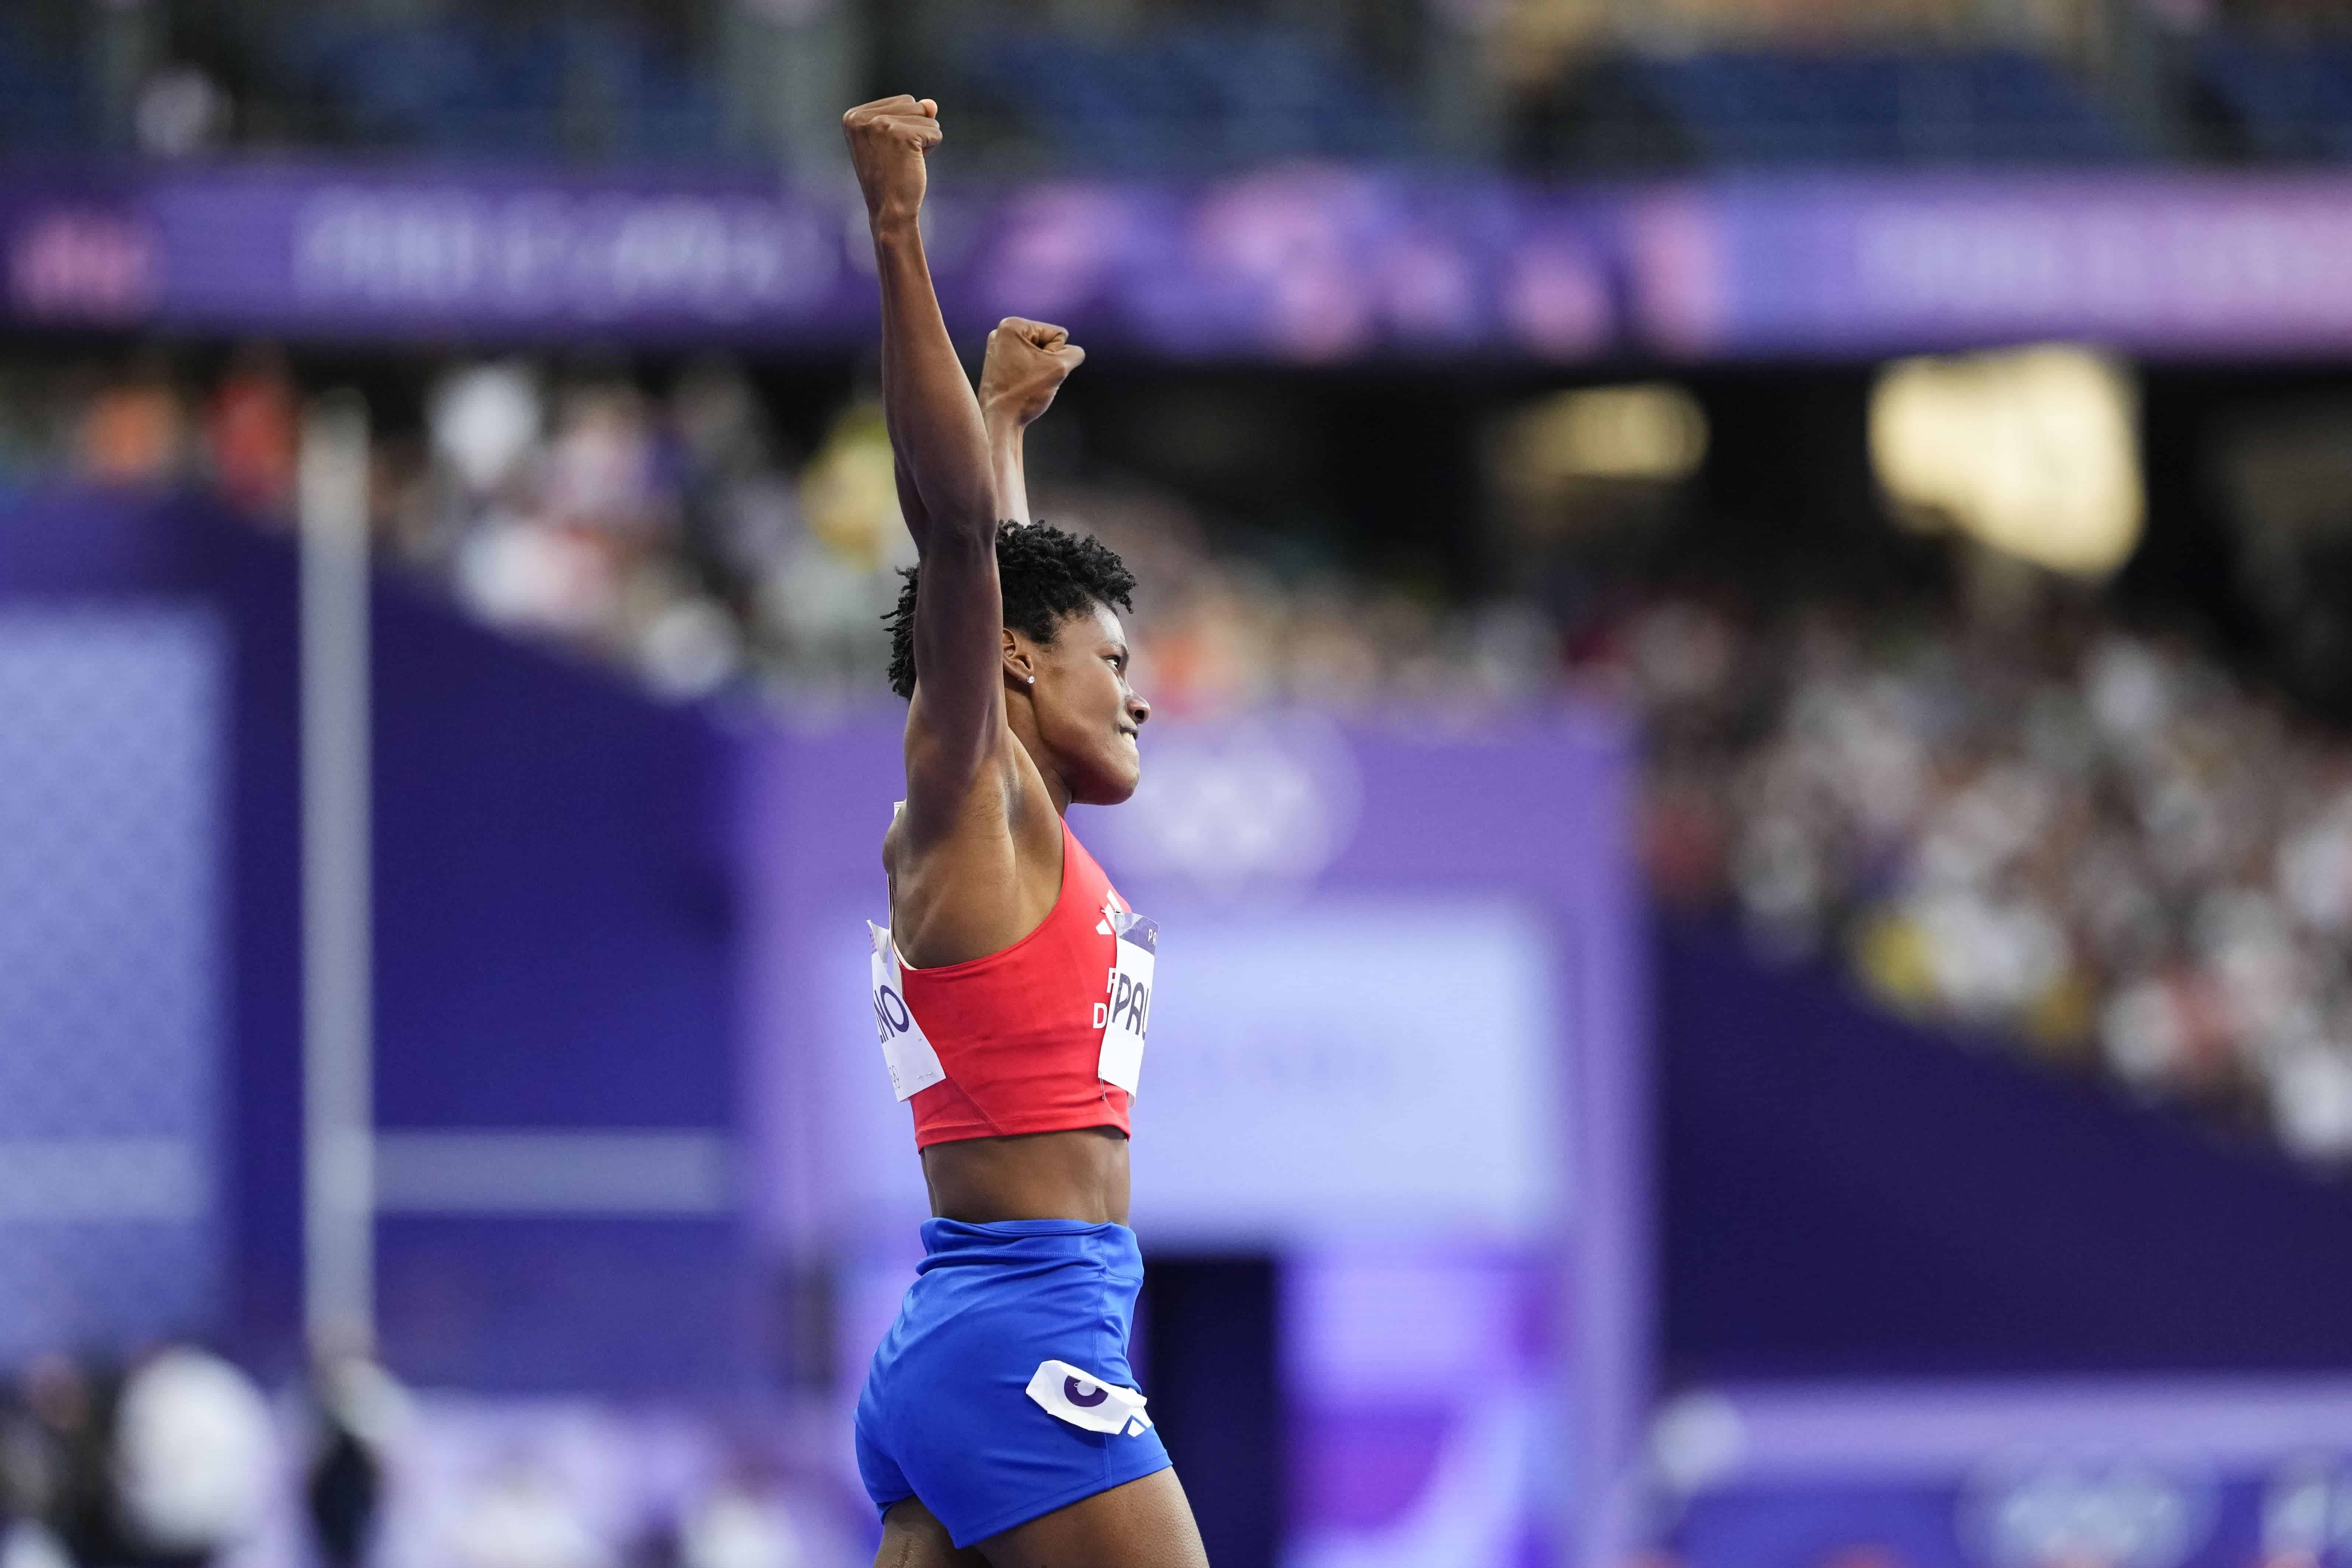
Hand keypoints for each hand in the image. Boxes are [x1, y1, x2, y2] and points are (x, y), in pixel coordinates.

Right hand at [842, 95, 941, 226]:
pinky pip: (935, 131)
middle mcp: (863, 117)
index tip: (887, 151)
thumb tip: (932, 104)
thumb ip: (911, 116)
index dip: (904, 127)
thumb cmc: (890, 178)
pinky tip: (914, 163)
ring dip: (924, 139)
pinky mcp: (902, 135)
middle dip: (915, 130)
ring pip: (926, 116)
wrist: (889, 211)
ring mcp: (881, 124)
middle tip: (897, 157)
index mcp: (853, 116)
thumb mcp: (894, 140)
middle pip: (913, 104)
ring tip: (904, 160)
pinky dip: (932, 147)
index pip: (901, 102)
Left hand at [979, 317, 1085, 428]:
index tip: (1038, 370)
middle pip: (1046, 342)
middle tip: (1032, 377)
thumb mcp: (1059, 369)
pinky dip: (1029, 374)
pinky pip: (1026, 362)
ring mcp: (997, 347)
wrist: (999, 421)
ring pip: (1037, 354)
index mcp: (1012, 325)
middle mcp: (1001, 332)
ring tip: (1025, 382)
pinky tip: (1020, 385)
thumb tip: (1072, 351)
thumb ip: (1074, 353)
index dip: (1055, 356)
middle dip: (1046, 361)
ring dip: (1039, 368)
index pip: (1058, 334)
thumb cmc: (1025, 393)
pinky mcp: (997, 362)